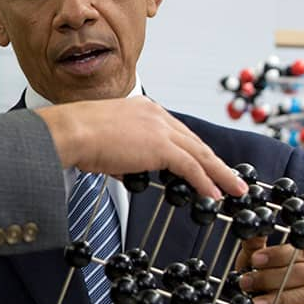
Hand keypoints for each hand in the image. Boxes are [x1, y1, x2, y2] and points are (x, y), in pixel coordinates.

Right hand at [37, 96, 245, 198]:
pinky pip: (191, 167)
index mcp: (143, 108)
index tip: (203, 162)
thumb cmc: (75, 136)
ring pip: (200, 154)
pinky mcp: (161, 147)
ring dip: (220, 174)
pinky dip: (205, 182)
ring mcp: (160, 129)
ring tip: (234, 189)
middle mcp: (156, 114)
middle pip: (194, 141)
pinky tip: (214, 195)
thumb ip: (120, 155)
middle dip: (215, 162)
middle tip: (230, 176)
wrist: (70, 132)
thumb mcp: (103, 143)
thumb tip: (123, 170)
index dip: (193, 150)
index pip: (176, 132)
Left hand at [236, 236, 303, 303]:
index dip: (277, 254)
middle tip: (245, 284)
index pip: (298, 250)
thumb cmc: (261, 289)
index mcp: (300, 260)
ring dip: (285, 299)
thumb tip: (248, 228)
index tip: (254, 260)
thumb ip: (253, 248)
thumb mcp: (252, 266)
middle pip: (303, 272)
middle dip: (270, 278)